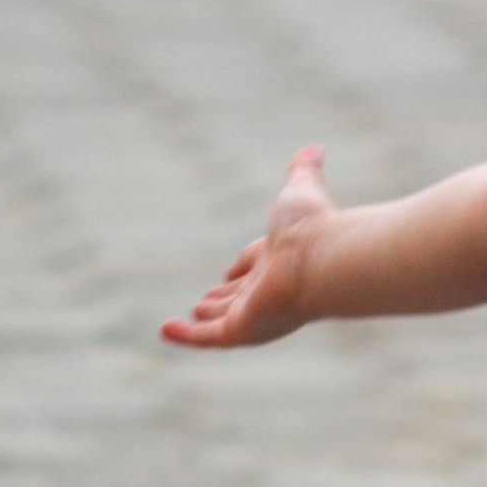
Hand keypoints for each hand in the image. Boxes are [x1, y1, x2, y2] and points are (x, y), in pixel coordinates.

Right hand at [160, 146, 336, 350]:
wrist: (323, 260)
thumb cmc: (313, 227)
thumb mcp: (299, 191)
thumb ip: (303, 172)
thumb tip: (313, 148)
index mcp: (280, 260)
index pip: (255, 265)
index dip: (243, 266)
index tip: (231, 270)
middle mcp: (270, 289)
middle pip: (242, 296)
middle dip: (226, 297)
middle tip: (206, 299)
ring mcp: (256, 313)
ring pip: (226, 320)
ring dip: (208, 317)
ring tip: (194, 312)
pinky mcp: (241, 330)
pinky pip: (207, 338)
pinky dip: (184, 335)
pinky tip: (164, 329)